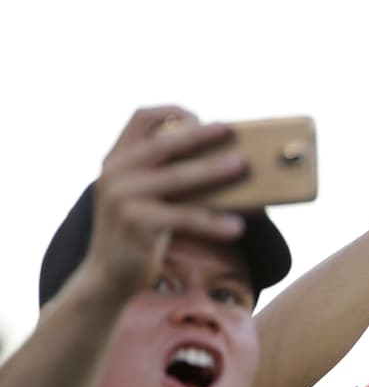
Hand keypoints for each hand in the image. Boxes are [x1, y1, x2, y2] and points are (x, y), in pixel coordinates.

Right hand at [82, 106, 247, 301]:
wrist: (107, 276)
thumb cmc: (139, 233)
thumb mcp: (145, 196)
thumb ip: (167, 176)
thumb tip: (228, 164)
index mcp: (116, 159)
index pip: (139, 118)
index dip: (170, 110)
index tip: (201, 117)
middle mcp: (116, 172)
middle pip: (164, 142)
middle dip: (200, 135)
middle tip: (230, 131)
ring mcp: (123, 197)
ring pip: (179, 176)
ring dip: (214, 169)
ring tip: (242, 165)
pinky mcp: (138, 223)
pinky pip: (186, 216)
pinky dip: (214, 221)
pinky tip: (236, 226)